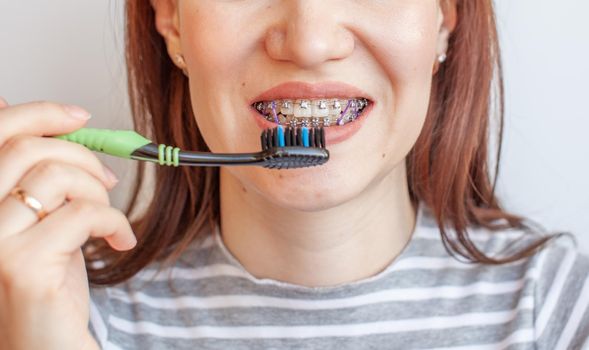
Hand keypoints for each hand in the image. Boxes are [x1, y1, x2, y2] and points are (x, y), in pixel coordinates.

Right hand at [0, 97, 136, 349]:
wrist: (46, 345)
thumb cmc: (47, 285)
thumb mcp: (41, 221)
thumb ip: (35, 179)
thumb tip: (38, 121)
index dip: (39, 113)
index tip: (79, 117)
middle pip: (27, 148)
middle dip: (82, 156)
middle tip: (106, 181)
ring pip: (57, 177)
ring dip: (99, 191)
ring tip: (109, 216)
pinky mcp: (21, 265)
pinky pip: (83, 213)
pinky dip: (115, 220)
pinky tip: (121, 239)